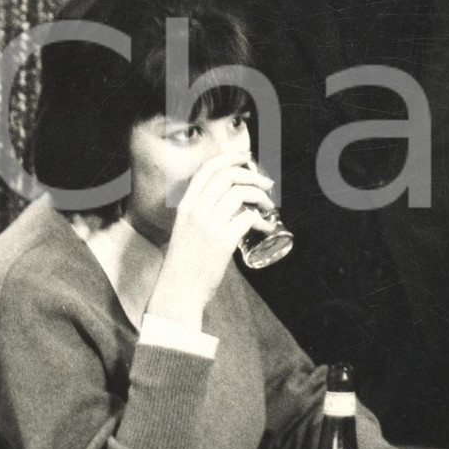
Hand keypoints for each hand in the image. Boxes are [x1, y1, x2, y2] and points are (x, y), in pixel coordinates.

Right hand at [149, 153, 273, 324]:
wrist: (179, 291)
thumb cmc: (185, 264)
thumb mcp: (186, 230)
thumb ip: (202, 214)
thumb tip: (232, 206)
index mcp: (185, 205)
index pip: (207, 169)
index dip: (229, 158)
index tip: (246, 158)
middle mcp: (195, 210)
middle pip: (228, 176)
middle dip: (252, 175)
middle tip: (267, 183)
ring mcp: (209, 224)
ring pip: (241, 193)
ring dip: (261, 196)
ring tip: (268, 207)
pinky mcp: (223, 240)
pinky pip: (249, 218)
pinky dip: (263, 221)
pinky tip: (267, 228)